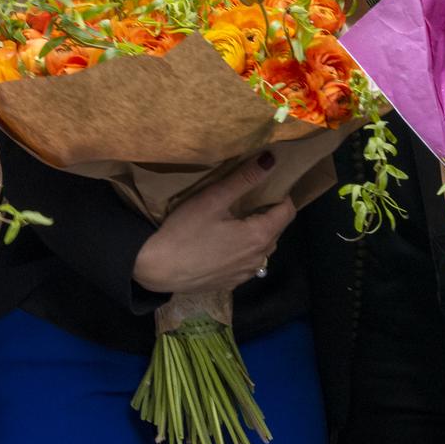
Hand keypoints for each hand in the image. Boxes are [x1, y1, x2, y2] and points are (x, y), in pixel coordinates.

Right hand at [133, 154, 294, 295]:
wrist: (156, 269)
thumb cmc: (185, 231)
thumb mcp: (213, 199)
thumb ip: (244, 179)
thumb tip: (271, 160)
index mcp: (259, 236)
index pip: (288, 212)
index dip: (282, 195)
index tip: (268, 184)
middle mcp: (258, 258)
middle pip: (276, 230)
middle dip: (269, 212)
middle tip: (250, 197)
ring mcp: (245, 274)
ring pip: (262, 249)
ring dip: (257, 233)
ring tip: (237, 218)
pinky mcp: (231, 283)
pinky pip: (247, 263)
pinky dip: (244, 250)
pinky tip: (224, 243)